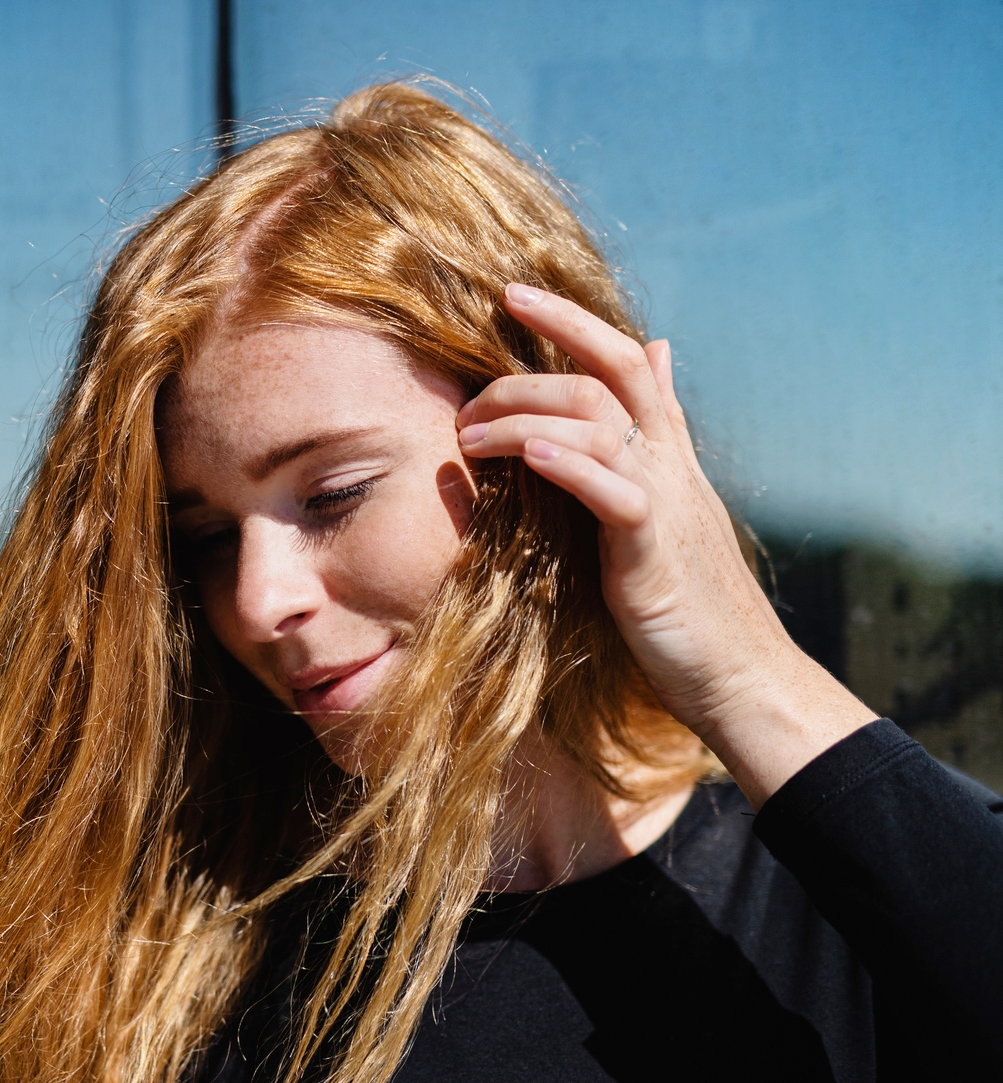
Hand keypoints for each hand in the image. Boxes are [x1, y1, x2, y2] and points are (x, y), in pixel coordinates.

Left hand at [453, 283, 873, 806]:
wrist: (735, 671)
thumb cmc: (687, 594)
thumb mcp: (664, 499)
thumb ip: (651, 429)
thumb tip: (657, 351)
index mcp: (666, 451)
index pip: (622, 359)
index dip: (570, 320)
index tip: (510, 292)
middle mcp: (670, 463)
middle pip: (605, 376)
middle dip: (531, 366)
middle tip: (466, 398)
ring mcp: (665, 502)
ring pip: (600, 424)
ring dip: (525, 418)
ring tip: (469, 435)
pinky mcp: (654, 550)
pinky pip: (615, 493)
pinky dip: (569, 466)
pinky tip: (528, 456)